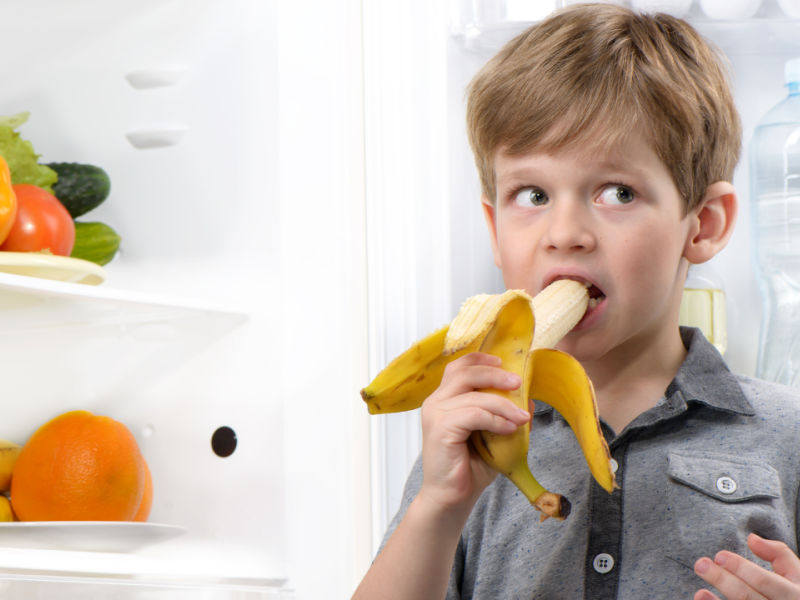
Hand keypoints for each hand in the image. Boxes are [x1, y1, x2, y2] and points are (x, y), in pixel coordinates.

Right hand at [417, 352, 529, 513]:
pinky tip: (509, 428)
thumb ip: (506, 416)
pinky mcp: (440, 428)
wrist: (452, 497)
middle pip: (465, 372)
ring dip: (503, 403)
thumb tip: (528, 400)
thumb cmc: (469, 468)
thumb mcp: (494, 436)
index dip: (481, 359)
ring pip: (474, 395)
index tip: (503, 360)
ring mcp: (435, 413)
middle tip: (518, 382)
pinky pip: (474, 414)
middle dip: (495, 374)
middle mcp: (436, 402)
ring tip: (522, 418)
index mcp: (444, 399)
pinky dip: (495, 419)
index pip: (459, 366)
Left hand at [694, 533, 799, 599]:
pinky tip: (703, 599)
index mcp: (795, 595)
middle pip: (746, 597)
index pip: (763, 581)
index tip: (719, 555)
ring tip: (699, 592)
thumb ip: (778, 553)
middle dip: (721, 579)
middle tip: (700, 564)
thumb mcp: (797, 574)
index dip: (739, 567)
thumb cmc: (797, 594)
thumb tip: (751, 538)